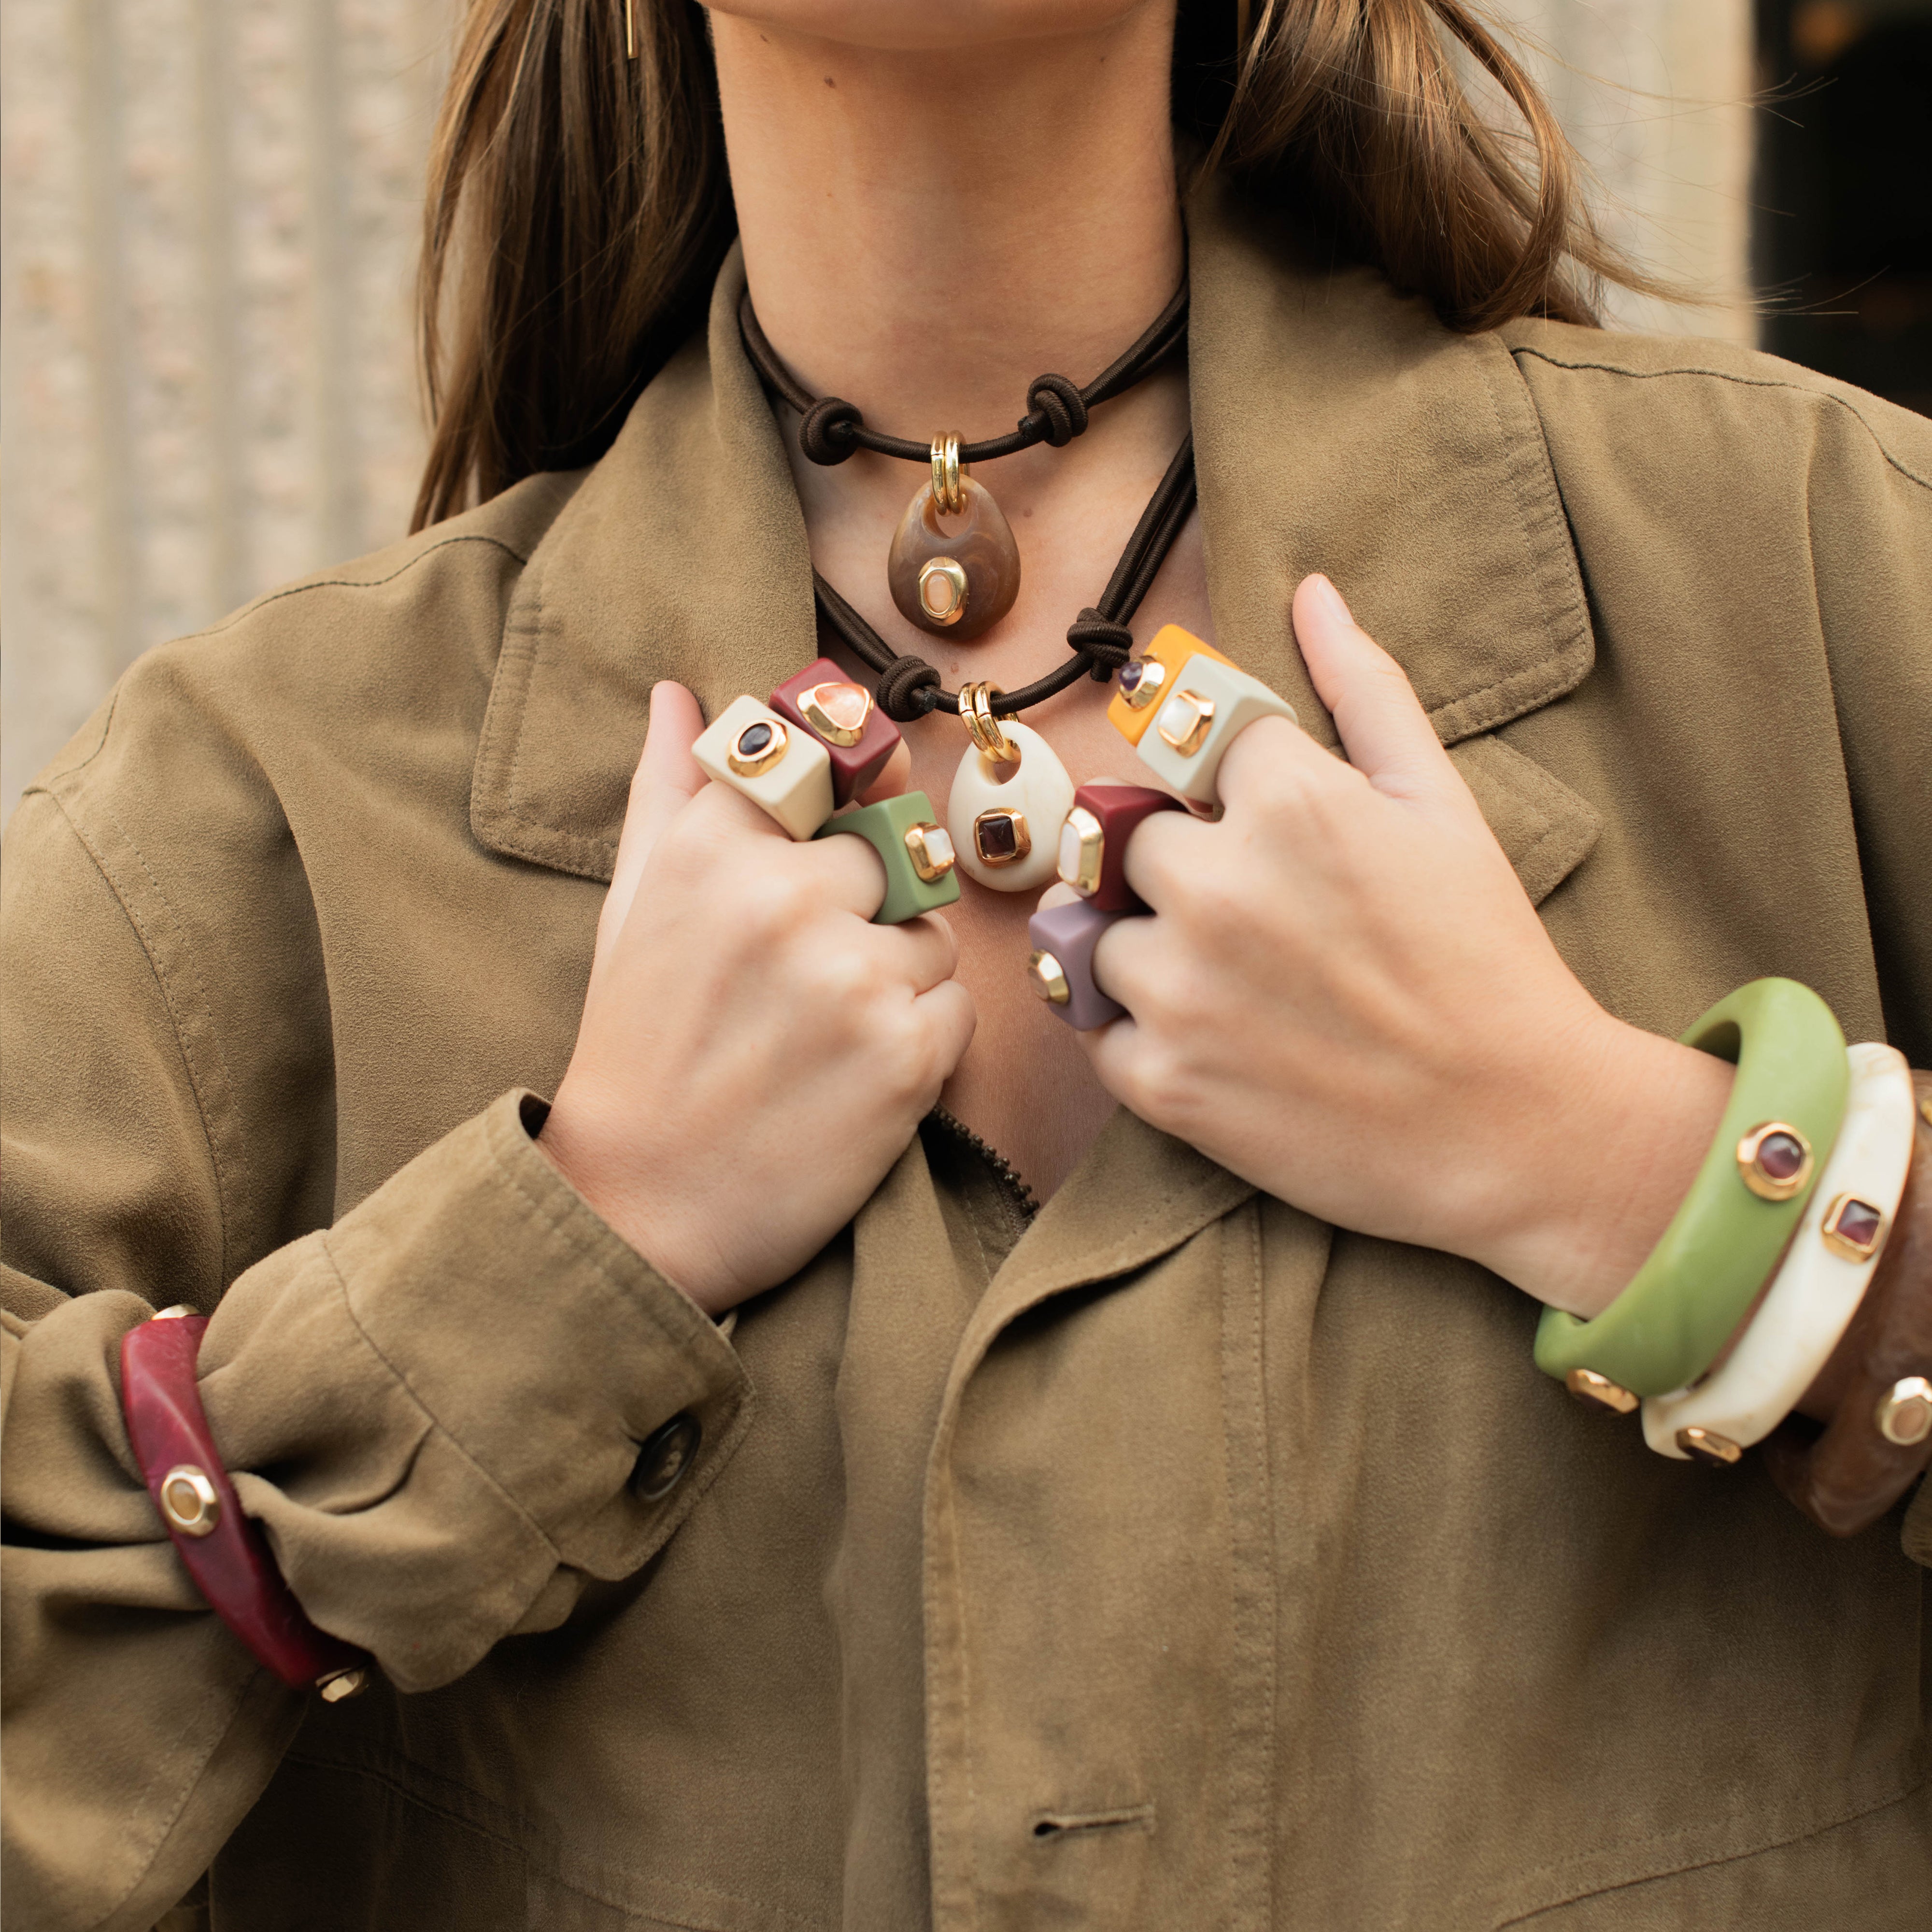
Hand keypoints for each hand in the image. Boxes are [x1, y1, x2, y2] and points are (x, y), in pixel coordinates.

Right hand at [537, 683, 974, 1312]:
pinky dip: (921, 1045)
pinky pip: (959, 1010)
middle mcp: (786, 896)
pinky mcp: (906, 1055)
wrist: (640, 1203)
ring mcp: (852, 976)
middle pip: (894, 853)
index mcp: (715, 845)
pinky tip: (849, 1079)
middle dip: (865, 909)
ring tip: (816, 1039)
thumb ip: (668, 791)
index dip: (833, 813)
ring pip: (932, 937)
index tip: (816, 851)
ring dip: (895, 982)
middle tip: (799, 982)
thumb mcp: (634, 904)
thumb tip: (680, 695)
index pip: (827, 765)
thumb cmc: (638, 1046)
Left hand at [1084, 575, 1732, 1317]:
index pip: (1187, 739)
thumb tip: (1310, 591)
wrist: (1517, 1126)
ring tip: (1242, 989)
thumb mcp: (1441, 802)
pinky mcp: (1161, 1083)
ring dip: (1149, 951)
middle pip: (1128, 837)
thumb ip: (1366, 689)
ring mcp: (1180, 990)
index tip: (1262, 824)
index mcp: (1286, 800)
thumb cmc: (1486, 958)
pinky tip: (1218, 1042)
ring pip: (1100, 933)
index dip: (1225, 782)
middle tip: (1262, 920)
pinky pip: (1096, 1030)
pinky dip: (1140, 1034)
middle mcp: (1216, 886)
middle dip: (1179, 865)